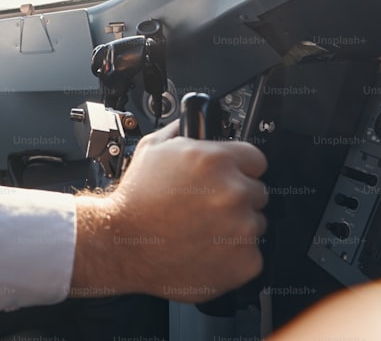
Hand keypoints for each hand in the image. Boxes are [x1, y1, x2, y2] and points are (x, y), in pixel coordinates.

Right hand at [70, 120, 267, 300]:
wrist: (122, 244)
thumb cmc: (134, 200)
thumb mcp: (152, 148)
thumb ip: (182, 130)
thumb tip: (196, 120)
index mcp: (216, 161)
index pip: (256, 159)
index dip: (239, 168)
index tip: (228, 177)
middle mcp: (233, 192)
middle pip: (257, 191)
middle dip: (236, 197)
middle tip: (207, 205)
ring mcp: (242, 228)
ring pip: (255, 223)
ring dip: (236, 226)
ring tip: (202, 228)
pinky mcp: (244, 260)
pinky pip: (251, 254)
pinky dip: (233, 254)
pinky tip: (206, 247)